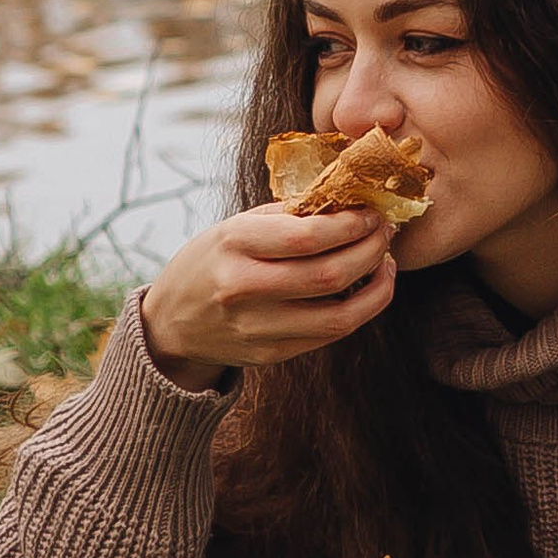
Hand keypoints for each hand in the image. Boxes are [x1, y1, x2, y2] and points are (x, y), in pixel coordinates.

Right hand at [139, 207, 397, 387]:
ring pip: (338, 315)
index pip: (307, 236)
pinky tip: (367, 288)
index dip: (351, 224)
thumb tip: (351, 202)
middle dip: (371, 250)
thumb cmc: (211, 262)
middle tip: (386, 232)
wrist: (172, 324)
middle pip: (329, 275)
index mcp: (233, 244)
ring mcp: (257, 328)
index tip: (372, 212)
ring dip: (376, 286)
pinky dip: (360, 310)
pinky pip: (330, 334)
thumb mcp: (236, 227)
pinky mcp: (272, 354)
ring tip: (385, 261)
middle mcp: (243, 288)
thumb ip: (288, 215)